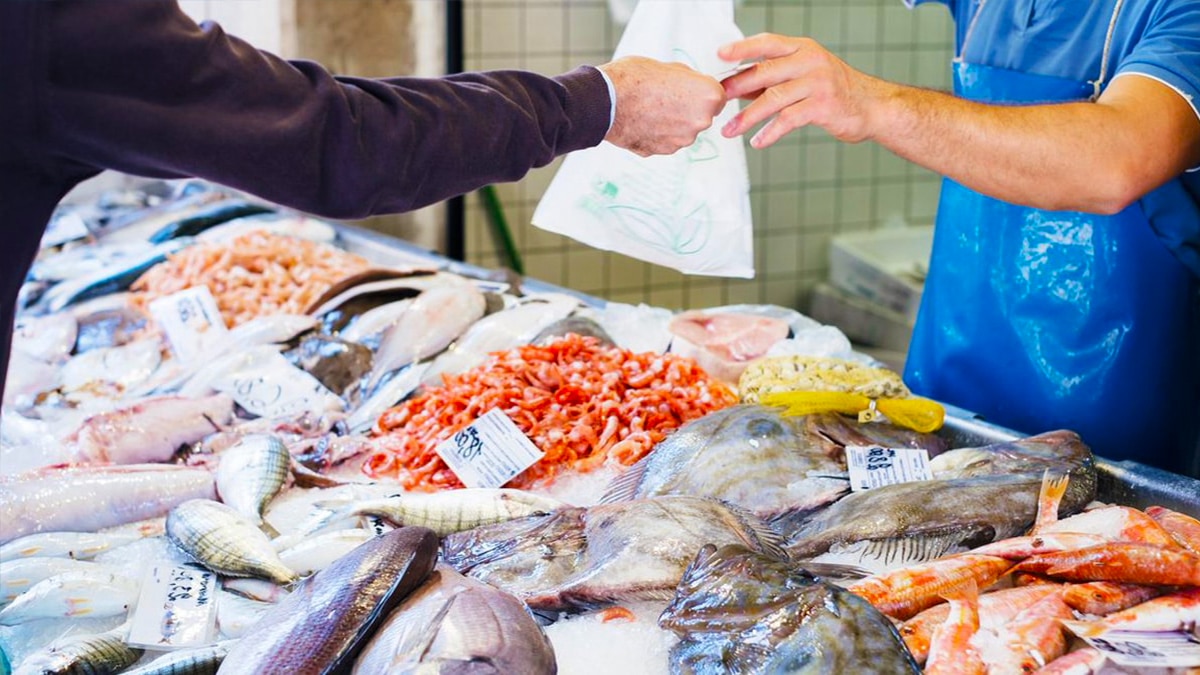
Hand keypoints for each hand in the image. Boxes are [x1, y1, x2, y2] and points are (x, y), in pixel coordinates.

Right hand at [599, 56, 724, 156]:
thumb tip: (692, 86)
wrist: (606, 102)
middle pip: (702, 115)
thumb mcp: (669, 66)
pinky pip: (668, 140)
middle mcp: (700, 121)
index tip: (692, 89)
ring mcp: (682, 139)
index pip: (719, 96)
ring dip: (674, 122)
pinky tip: (644, 120)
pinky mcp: (665, 151)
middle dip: (689, 108)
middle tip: (666, 96)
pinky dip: (659, 133)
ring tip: (651, 108)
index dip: (703, 92)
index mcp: (707, 96)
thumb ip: (688, 80)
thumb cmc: (634, 79)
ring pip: (684, 130)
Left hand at [718, 33, 883, 147]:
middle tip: (717, 100)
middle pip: (765, 72)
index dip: (743, 48)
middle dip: (737, 87)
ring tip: (729, 130)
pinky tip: (758, 142)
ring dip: (747, 117)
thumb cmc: (833, 91)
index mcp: (802, 49)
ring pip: (773, 98)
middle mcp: (810, 61)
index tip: (720, 54)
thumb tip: (735, 86)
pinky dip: (770, 132)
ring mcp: (818, 83)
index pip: (767, 43)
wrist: (872, 107)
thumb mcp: (803, 76)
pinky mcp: (823, 106)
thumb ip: (772, 79)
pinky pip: (788, 119)